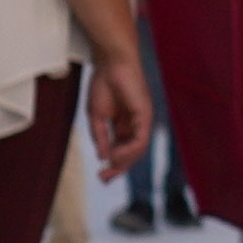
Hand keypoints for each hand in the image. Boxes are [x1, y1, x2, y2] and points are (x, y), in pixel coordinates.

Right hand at [86, 53, 155, 178]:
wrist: (110, 64)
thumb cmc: (103, 84)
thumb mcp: (96, 117)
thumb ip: (101, 137)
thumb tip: (103, 157)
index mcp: (123, 125)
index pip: (122, 150)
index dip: (113, 165)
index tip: (101, 176)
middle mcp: (135, 125)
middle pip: (131, 154)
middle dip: (118, 168)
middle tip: (104, 178)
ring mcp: (142, 121)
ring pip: (138, 150)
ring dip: (123, 162)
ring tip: (109, 167)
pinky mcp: (145, 116)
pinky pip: (141, 139)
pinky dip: (129, 150)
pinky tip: (117, 155)